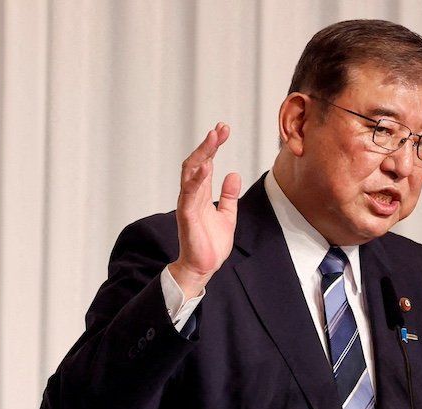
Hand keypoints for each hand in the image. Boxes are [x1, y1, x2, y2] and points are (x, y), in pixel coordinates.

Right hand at [168, 122, 240, 298]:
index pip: (206, 163)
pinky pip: (189, 193)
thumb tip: (234, 174)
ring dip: (202, 155)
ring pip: (190, 173)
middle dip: (208, 145)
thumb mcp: (227, 215)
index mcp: (201, 194)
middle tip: (220, 129)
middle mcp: (192, 195)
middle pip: (196, 162)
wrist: (204, 266)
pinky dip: (197, 179)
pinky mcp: (187, 215)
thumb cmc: (211, 243)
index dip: (214, 146)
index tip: (223, 129)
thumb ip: (229, 195)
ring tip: (213, 139)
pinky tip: (205, 166)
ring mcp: (188, 204)